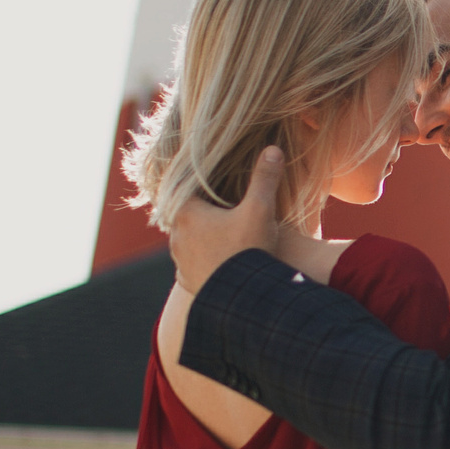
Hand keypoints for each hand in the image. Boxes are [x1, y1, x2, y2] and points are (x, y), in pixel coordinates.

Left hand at [171, 147, 283, 296]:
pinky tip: (221, 260)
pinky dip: (204, 260)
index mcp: (187, 213)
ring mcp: (180, 261)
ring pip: (188, 240)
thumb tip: (273, 149)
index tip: (215, 184)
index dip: (201, 185)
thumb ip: (265, 178)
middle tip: (223, 208)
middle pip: (186, 215)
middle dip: (203, 211)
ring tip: (224, 235)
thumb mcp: (261, 210)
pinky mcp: (188, 282)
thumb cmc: (248, 249)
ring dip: (202, 236)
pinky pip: (192, 265)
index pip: (185, 189)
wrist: (242, 299)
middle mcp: (176, 236)